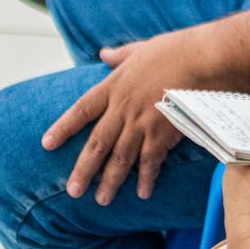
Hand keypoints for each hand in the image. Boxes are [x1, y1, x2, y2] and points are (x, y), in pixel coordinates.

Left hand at [41, 33, 192, 203]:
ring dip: (110, 181)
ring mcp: (142, 123)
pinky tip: (143, 193)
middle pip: (97, 144)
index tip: (46, 144)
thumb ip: (120, 55)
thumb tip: (104, 54)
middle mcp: (123, 108)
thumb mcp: (141, 48)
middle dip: (83, 169)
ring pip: (120, 159)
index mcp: (114, 87)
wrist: (203, 60)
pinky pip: (151, 162)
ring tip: (102, 200)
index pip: (81, 110)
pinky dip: (146, 179)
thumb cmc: (176, 50)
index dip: (63, 128)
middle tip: (73, 191)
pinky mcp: (163, 134)